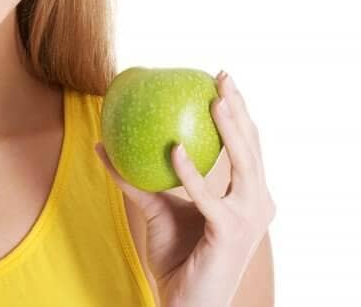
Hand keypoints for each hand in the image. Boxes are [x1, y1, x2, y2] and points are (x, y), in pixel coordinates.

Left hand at [94, 70, 275, 306]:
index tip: (220, 79)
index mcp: (249, 196)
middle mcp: (258, 204)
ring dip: (230, 130)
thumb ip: (137, 179)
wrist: (187, 302)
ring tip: (214, 101)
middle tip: (221, 76)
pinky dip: (192, 173)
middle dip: (240, 108)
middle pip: (253, 147)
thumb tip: (102, 145)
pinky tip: (174, 150)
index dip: (240, 110)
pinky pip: (209, 197)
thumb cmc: (178, 257)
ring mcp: (250, 220)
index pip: (249, 145)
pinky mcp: (230, 234)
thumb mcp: (156, 208)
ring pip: (244, 165)